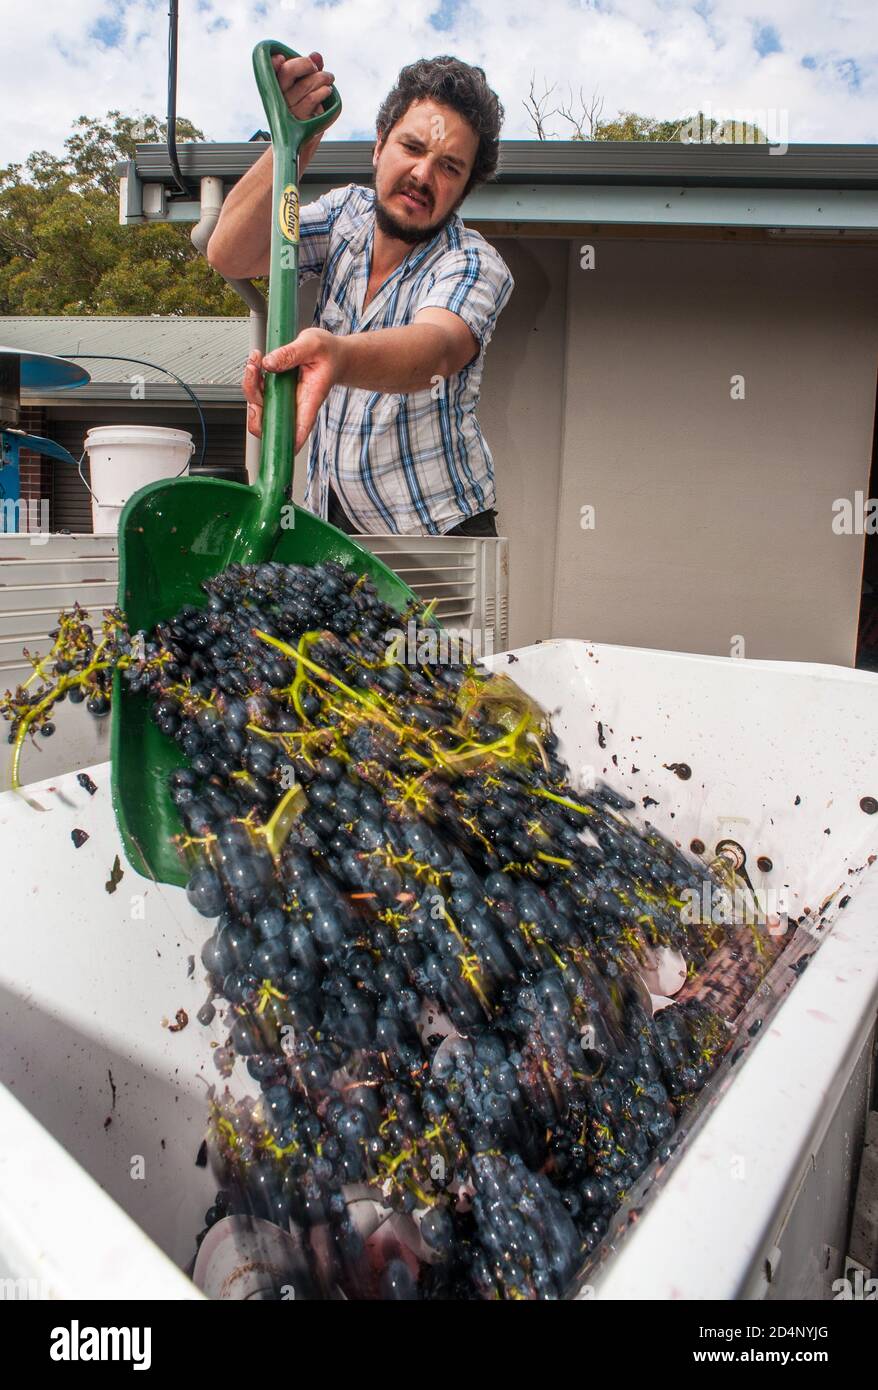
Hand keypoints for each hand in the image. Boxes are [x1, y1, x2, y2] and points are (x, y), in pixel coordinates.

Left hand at [242, 329, 342, 452]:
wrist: (334, 355)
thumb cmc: (329, 354)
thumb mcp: (313, 345)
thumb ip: (291, 353)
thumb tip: (268, 364)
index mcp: (309, 402)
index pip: (296, 432)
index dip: (281, 442)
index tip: (270, 433)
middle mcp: (295, 407)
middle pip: (268, 423)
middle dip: (254, 402)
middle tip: (255, 374)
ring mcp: (284, 401)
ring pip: (258, 408)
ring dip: (250, 385)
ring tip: (255, 361)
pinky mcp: (276, 393)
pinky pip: (257, 393)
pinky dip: (252, 378)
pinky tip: (257, 362)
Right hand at [271, 51, 338, 166]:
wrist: (299, 144)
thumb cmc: (302, 113)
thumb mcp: (305, 88)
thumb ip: (310, 70)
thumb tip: (317, 55)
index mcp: (276, 87)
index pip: (271, 70)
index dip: (275, 62)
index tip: (282, 58)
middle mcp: (279, 97)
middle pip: (288, 72)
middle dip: (305, 64)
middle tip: (316, 66)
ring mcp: (289, 109)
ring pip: (305, 84)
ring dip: (321, 78)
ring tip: (329, 79)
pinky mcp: (300, 119)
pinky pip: (312, 99)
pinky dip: (323, 92)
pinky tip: (327, 91)